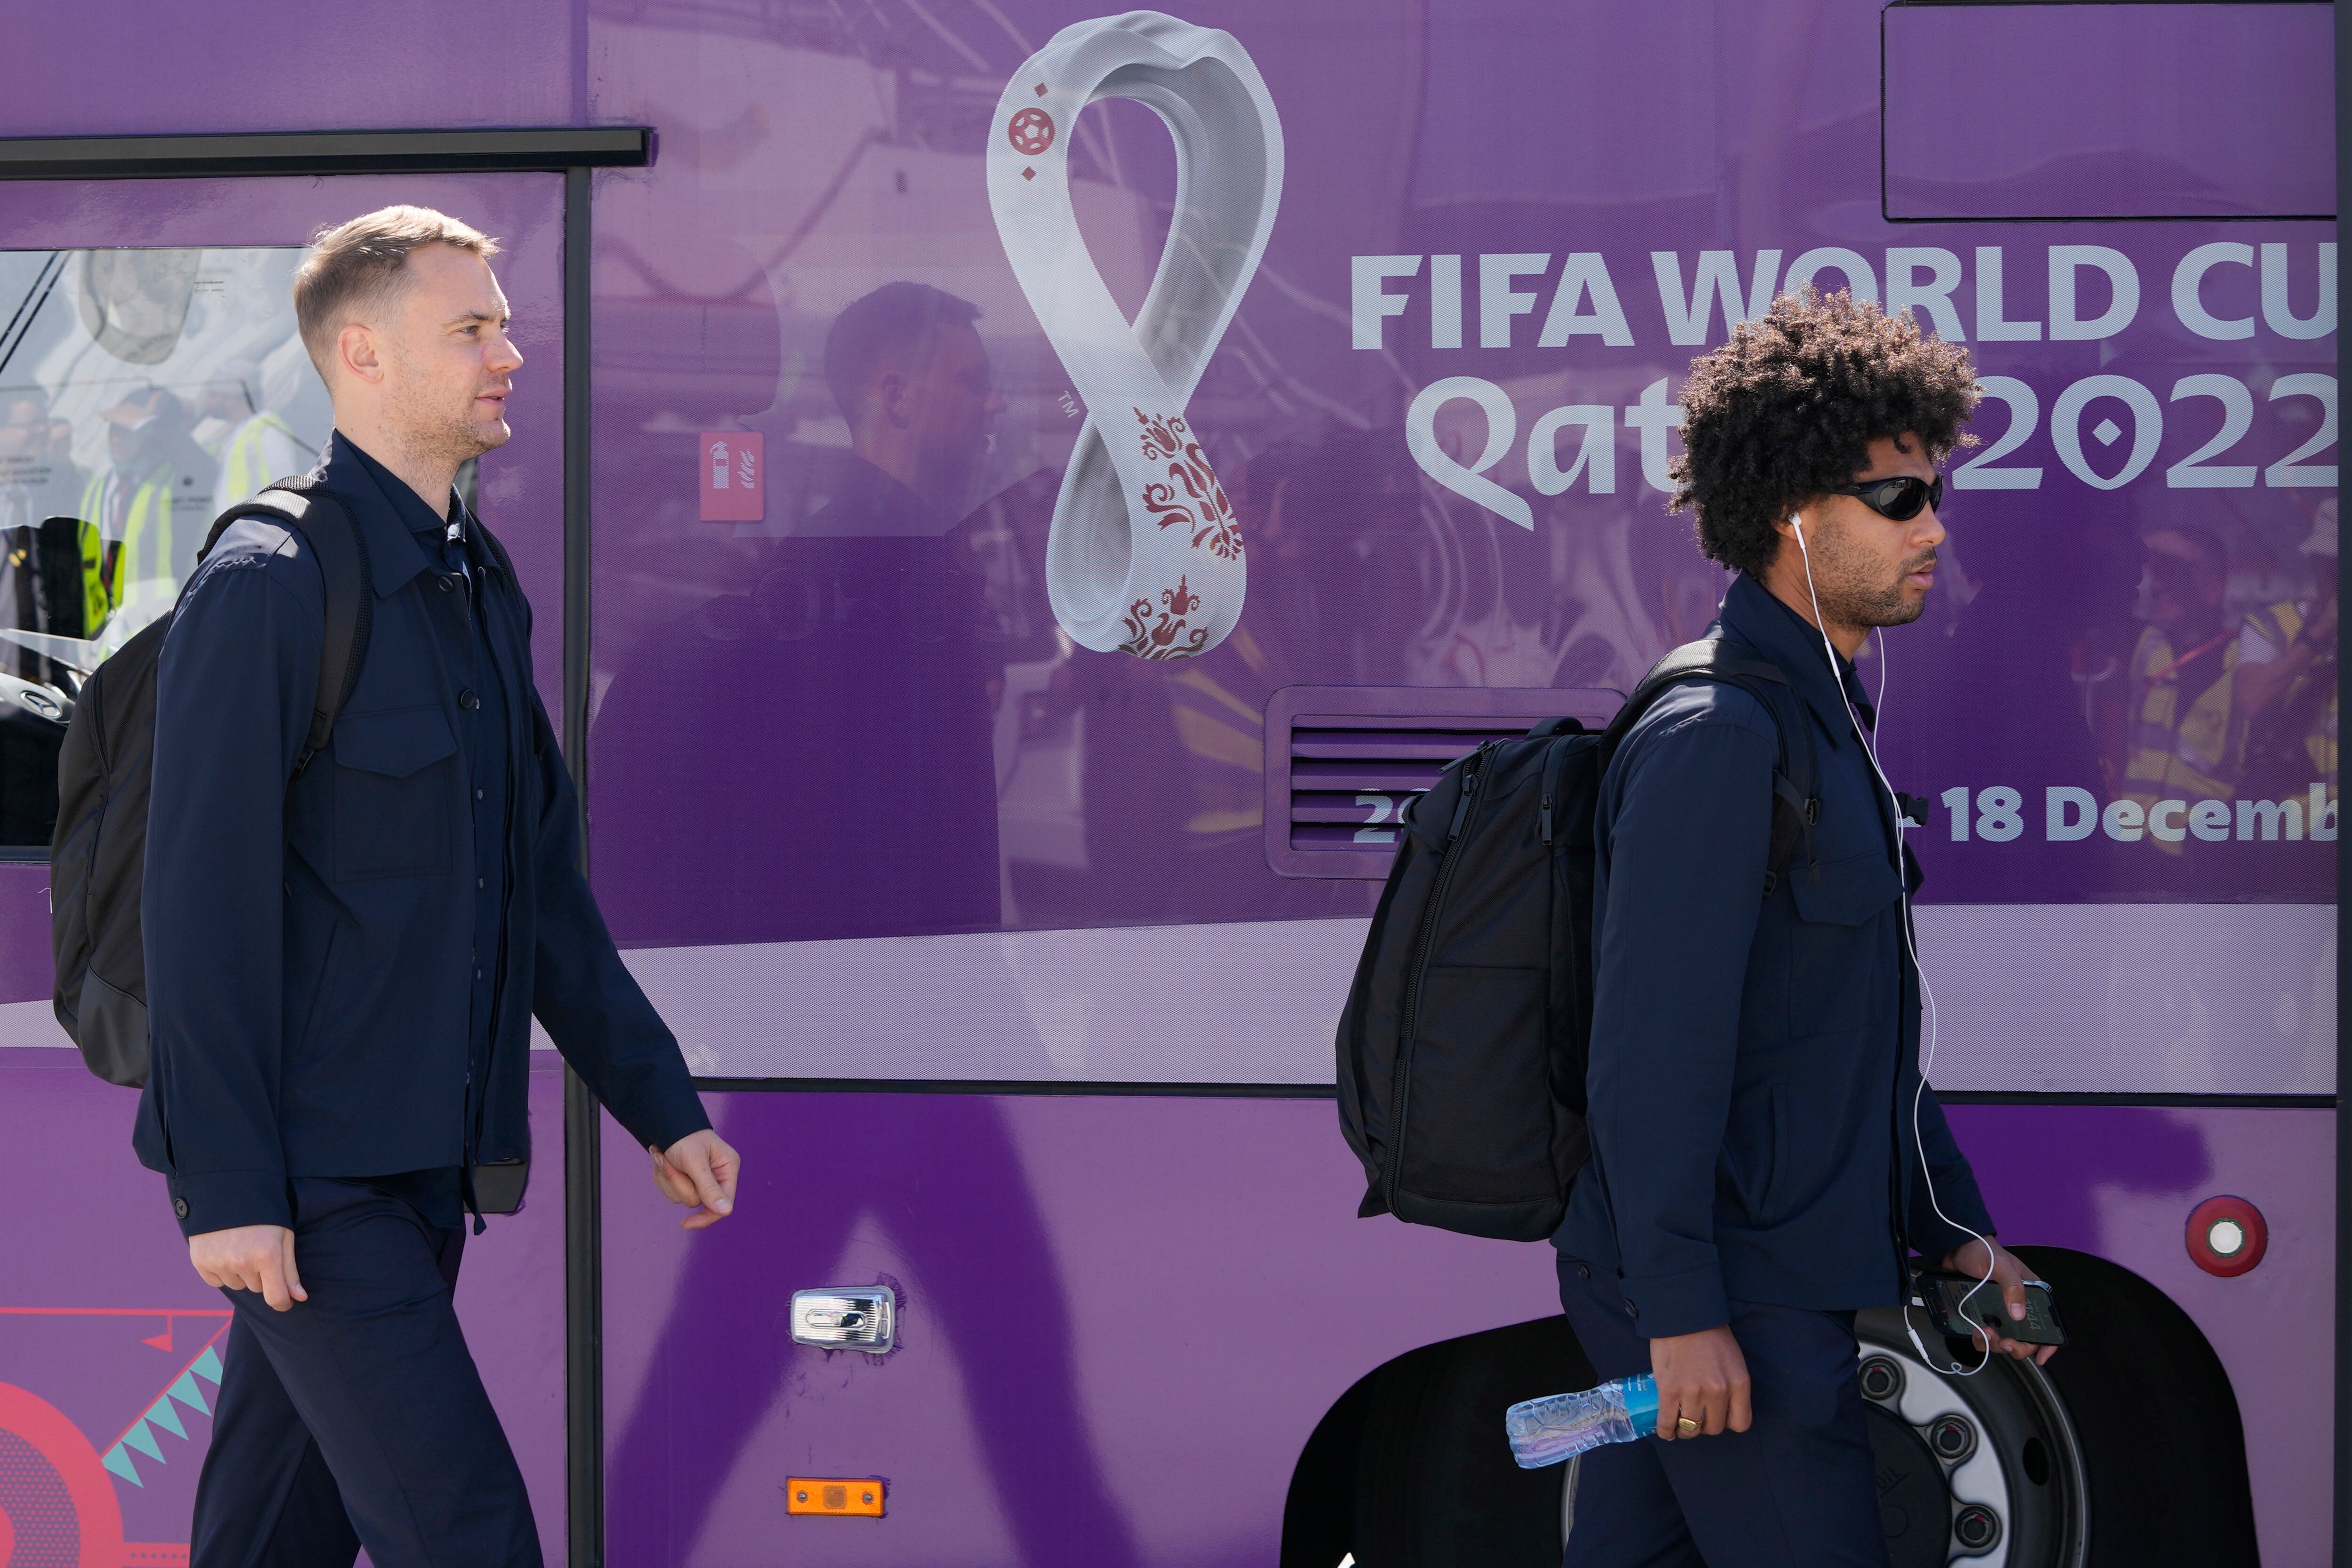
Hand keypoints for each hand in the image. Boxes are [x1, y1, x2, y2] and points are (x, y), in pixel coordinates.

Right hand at [189, 1225, 304, 1311]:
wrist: (227, 1192)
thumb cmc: (264, 1215)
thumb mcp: (284, 1237)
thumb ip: (290, 1270)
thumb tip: (299, 1298)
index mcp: (267, 1255)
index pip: (275, 1297)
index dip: (282, 1302)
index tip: (284, 1301)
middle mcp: (242, 1262)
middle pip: (257, 1288)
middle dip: (261, 1274)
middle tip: (258, 1250)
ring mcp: (219, 1263)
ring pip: (237, 1285)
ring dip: (241, 1273)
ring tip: (241, 1247)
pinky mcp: (201, 1262)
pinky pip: (216, 1281)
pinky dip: (221, 1272)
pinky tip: (224, 1251)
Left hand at [650, 1129, 739, 1229]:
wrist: (665, 1122)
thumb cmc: (684, 1137)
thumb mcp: (695, 1161)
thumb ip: (709, 1188)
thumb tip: (726, 1212)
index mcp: (727, 1168)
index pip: (723, 1203)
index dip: (705, 1217)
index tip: (686, 1224)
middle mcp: (716, 1176)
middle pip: (696, 1201)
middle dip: (677, 1183)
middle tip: (667, 1161)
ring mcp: (699, 1179)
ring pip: (680, 1197)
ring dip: (667, 1178)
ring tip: (663, 1156)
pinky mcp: (685, 1180)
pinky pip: (671, 1191)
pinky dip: (663, 1177)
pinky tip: (662, 1159)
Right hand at [1649, 1325, 1751, 1439]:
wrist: (1682, 1315)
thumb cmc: (1709, 1334)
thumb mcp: (1733, 1360)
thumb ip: (1732, 1383)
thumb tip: (1722, 1405)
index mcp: (1739, 1383)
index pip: (1740, 1423)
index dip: (1728, 1423)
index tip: (1719, 1417)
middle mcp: (1719, 1392)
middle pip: (1715, 1428)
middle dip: (1706, 1426)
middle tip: (1697, 1418)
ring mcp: (1693, 1393)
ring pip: (1692, 1429)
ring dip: (1686, 1431)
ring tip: (1680, 1425)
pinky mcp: (1669, 1391)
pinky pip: (1667, 1422)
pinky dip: (1666, 1431)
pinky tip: (1666, 1431)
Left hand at [1938, 1238, 2057, 1365]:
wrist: (1956, 1247)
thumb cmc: (1983, 1251)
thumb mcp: (2001, 1266)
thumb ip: (2013, 1287)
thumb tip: (2019, 1313)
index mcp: (2031, 1293)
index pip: (2047, 1322)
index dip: (2048, 1343)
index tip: (2041, 1357)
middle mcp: (2018, 1304)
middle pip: (2026, 1337)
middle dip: (2016, 1346)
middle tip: (2004, 1343)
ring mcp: (2001, 1310)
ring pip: (2005, 1339)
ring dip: (1996, 1343)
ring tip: (1984, 1333)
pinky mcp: (1984, 1313)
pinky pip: (1986, 1335)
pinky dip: (1982, 1339)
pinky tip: (1976, 1333)